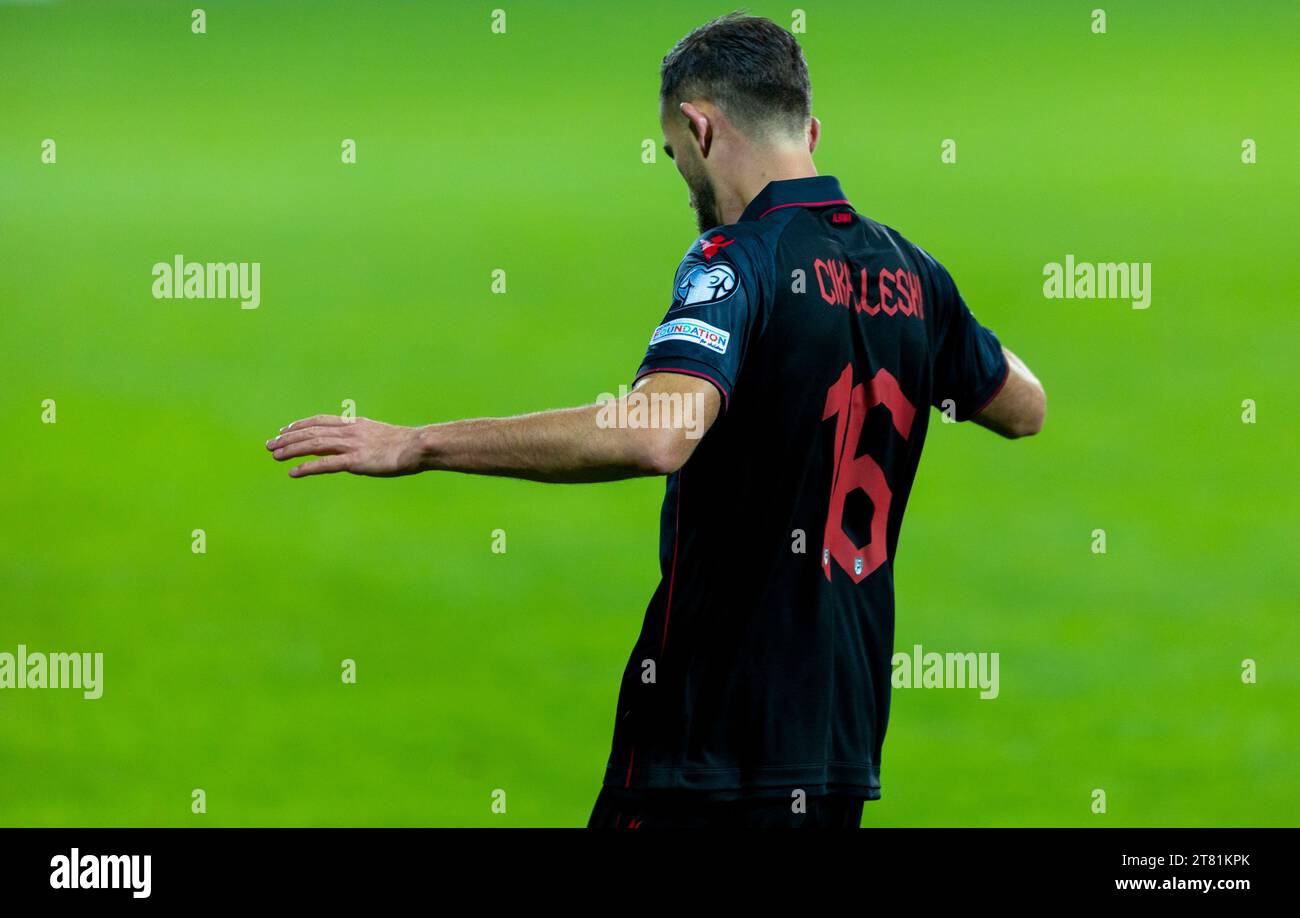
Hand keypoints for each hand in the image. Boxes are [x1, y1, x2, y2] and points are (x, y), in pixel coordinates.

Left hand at [265, 415, 421, 477]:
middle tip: (270, 445)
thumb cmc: (405, 445)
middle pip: (311, 432)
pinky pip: (325, 464)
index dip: (300, 425)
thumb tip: (360, 446)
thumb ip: (365, 439)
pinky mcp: (355, 461)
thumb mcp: (381, 436)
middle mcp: (349, 432)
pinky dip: (306, 467)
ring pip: (313, 445)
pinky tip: (293, 472)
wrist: (417, 446)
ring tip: (275, 456)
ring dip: (292, 450)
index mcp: (355, 424)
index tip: (285, 430)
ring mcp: (351, 446)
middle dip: (288, 438)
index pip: (320, 421)